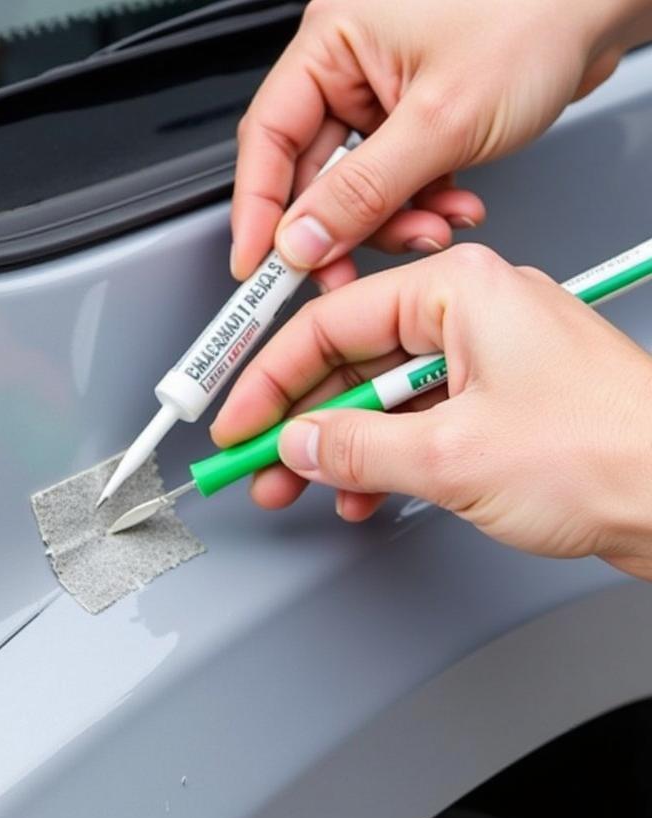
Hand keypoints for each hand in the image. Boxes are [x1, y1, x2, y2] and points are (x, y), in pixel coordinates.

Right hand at [211, 244, 651, 580]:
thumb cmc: (611, 451)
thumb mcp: (451, 454)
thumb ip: (357, 447)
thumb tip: (300, 444)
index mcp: (460, 292)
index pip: (330, 325)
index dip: (271, 381)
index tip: (239, 423)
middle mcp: (471, 316)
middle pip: (351, 363)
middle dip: (301, 422)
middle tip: (260, 463)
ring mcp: (489, 362)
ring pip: (381, 399)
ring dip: (339, 449)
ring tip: (299, 488)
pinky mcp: (502, 405)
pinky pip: (419, 424)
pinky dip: (384, 460)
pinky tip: (361, 492)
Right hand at [231, 0, 648, 286]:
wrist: (607, 0)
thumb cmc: (540, 12)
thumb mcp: (442, 120)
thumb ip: (362, 192)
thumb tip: (301, 241)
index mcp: (334, 39)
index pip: (267, 138)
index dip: (258, 210)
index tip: (256, 266)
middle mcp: (350, 62)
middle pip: (310, 170)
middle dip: (340, 228)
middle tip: (343, 276)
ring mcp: (382, 88)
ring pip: (355, 184)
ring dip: (390, 222)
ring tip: (432, 228)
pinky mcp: (414, 112)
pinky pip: (392, 179)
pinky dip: (418, 204)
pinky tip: (451, 206)